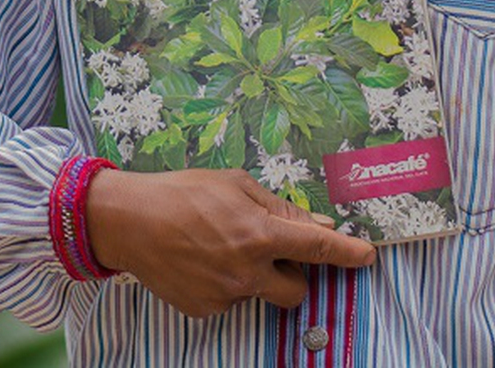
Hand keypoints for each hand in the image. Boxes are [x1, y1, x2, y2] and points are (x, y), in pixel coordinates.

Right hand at [83, 167, 376, 317]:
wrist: (127, 221)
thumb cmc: (181, 193)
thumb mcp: (234, 185)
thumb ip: (280, 208)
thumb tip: (318, 225)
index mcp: (258, 233)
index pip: (317, 248)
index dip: (347, 253)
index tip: (366, 256)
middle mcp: (246, 271)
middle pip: (297, 290)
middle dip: (295, 274)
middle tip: (274, 251)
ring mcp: (225, 295)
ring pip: (260, 294)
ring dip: (255, 276)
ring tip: (221, 248)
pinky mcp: (205, 309)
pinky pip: (231, 300)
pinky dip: (226, 284)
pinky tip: (202, 261)